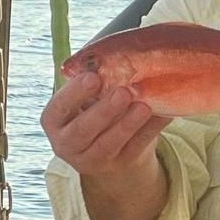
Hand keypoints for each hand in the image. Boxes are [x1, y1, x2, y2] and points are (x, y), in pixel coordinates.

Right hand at [43, 71, 174, 219]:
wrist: (109, 151)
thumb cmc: (94, 112)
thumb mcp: (84, 99)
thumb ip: (90, 82)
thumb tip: (110, 56)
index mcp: (55, 121)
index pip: (59, 107)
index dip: (75, 93)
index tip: (93, 77)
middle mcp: (68, 144)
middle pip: (83, 130)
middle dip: (103, 111)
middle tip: (123, 92)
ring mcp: (94, 159)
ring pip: (109, 143)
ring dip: (128, 124)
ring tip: (144, 106)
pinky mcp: (120, 164)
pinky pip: (136, 146)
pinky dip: (151, 130)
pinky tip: (164, 114)